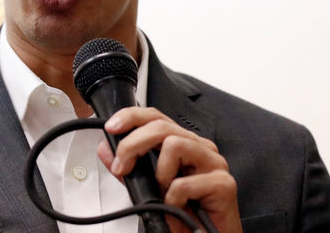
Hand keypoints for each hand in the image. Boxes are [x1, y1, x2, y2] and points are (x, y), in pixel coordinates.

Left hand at [97, 107, 241, 232]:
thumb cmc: (182, 213)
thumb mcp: (147, 188)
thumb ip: (128, 168)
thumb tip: (105, 149)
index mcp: (183, 142)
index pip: (156, 117)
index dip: (131, 117)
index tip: (112, 128)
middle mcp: (199, 148)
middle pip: (161, 126)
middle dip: (133, 144)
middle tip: (121, 166)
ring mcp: (213, 163)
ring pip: (174, 144)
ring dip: (160, 173)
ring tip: (164, 192)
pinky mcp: (223, 184)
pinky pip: (184, 184)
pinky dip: (173, 199)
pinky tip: (177, 207)